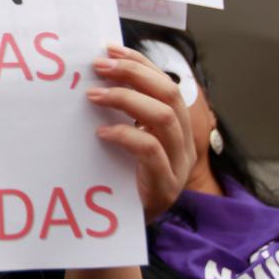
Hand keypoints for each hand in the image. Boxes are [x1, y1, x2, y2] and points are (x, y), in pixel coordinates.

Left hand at [87, 43, 195, 222]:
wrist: (116, 229)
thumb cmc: (116, 179)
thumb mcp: (122, 140)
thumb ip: (120, 113)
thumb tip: (95, 74)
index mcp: (176, 128)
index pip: (166, 83)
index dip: (140, 63)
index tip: (109, 49)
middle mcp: (184, 143)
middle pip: (170, 93)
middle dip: (134, 73)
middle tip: (98, 66)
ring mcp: (179, 166)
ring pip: (164, 117)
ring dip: (126, 99)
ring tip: (93, 95)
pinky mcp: (166, 187)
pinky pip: (151, 150)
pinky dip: (125, 134)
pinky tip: (101, 132)